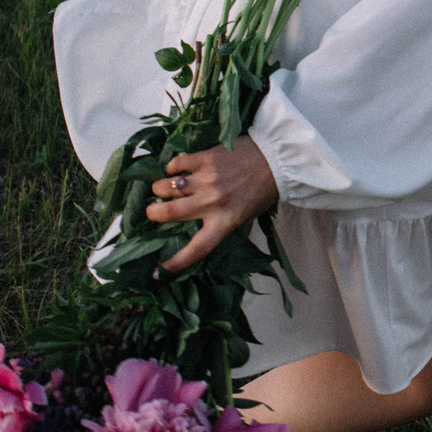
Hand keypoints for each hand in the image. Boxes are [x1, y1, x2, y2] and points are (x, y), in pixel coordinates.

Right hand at [149, 137, 280, 272]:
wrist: (278, 160)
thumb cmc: (262, 191)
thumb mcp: (244, 216)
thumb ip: (219, 223)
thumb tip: (192, 228)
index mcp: (225, 222)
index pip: (196, 249)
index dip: (175, 263)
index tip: (157, 272)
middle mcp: (213, 203)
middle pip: (169, 213)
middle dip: (153, 214)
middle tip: (153, 212)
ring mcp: (207, 179)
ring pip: (168, 187)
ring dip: (160, 189)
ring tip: (162, 189)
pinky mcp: (206, 158)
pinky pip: (177, 164)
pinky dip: (172, 168)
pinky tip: (175, 170)